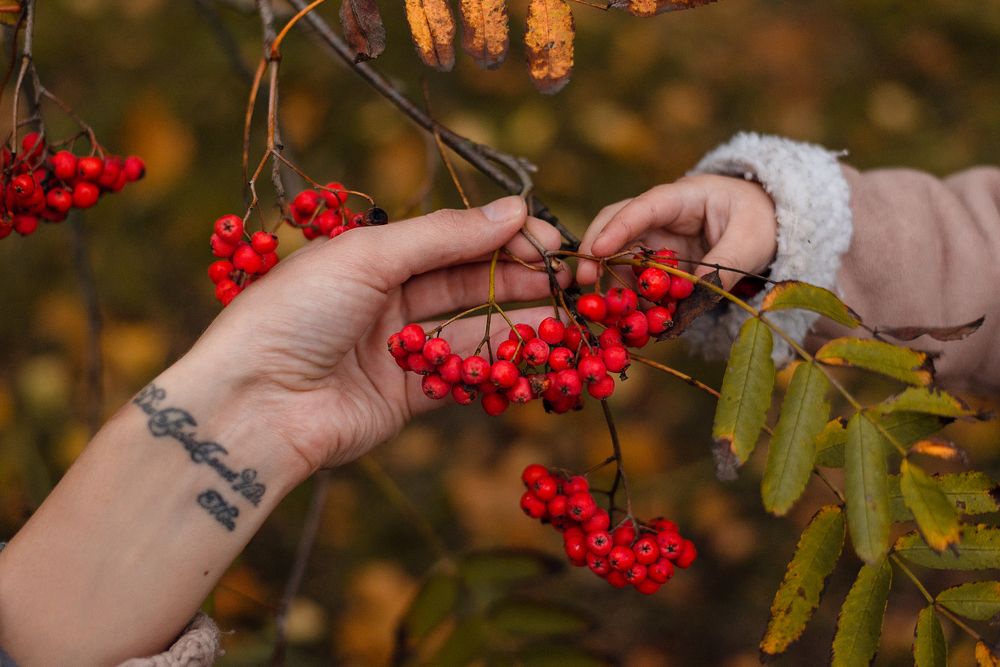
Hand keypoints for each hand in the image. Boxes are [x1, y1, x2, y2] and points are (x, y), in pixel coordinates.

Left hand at [189, 196, 564, 471]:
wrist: (253, 405)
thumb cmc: (296, 313)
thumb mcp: (367, 256)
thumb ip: (444, 236)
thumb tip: (513, 210)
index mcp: (370, 255)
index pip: (450, 237)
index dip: (499, 236)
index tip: (548, 239)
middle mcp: (386, 298)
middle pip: (465, 280)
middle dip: (517, 277)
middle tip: (569, 276)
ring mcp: (397, 348)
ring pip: (470, 327)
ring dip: (517, 321)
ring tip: (567, 315)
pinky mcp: (405, 396)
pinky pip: (460, 374)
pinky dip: (496, 365)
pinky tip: (533, 355)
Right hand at [576, 174, 777, 289]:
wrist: (766, 226)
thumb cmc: (758, 221)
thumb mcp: (751, 240)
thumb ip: (726, 262)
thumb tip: (696, 291)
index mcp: (681, 198)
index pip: (643, 207)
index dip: (617, 228)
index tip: (596, 251)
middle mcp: (660, 218)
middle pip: (615, 226)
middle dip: (595, 252)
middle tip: (584, 282)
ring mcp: (656, 241)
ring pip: (620, 256)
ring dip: (611, 282)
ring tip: (608, 309)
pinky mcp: (658, 265)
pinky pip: (637, 280)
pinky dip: (631, 299)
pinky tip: (631, 318)